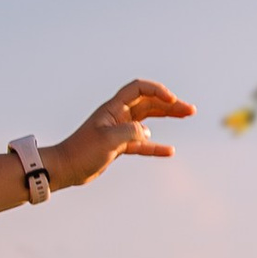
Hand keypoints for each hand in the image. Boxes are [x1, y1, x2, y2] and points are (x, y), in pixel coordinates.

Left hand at [48, 78, 192, 192]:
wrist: (65, 168)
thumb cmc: (81, 151)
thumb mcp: (108, 140)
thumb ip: (129, 132)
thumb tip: (147, 132)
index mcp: (113, 108)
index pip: (139, 89)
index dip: (157, 91)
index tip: (172, 100)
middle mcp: (118, 115)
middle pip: (149, 103)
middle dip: (170, 104)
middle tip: (190, 110)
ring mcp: (120, 130)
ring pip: (149, 120)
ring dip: (167, 117)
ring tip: (186, 116)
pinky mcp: (120, 146)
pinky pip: (143, 143)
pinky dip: (156, 146)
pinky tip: (170, 151)